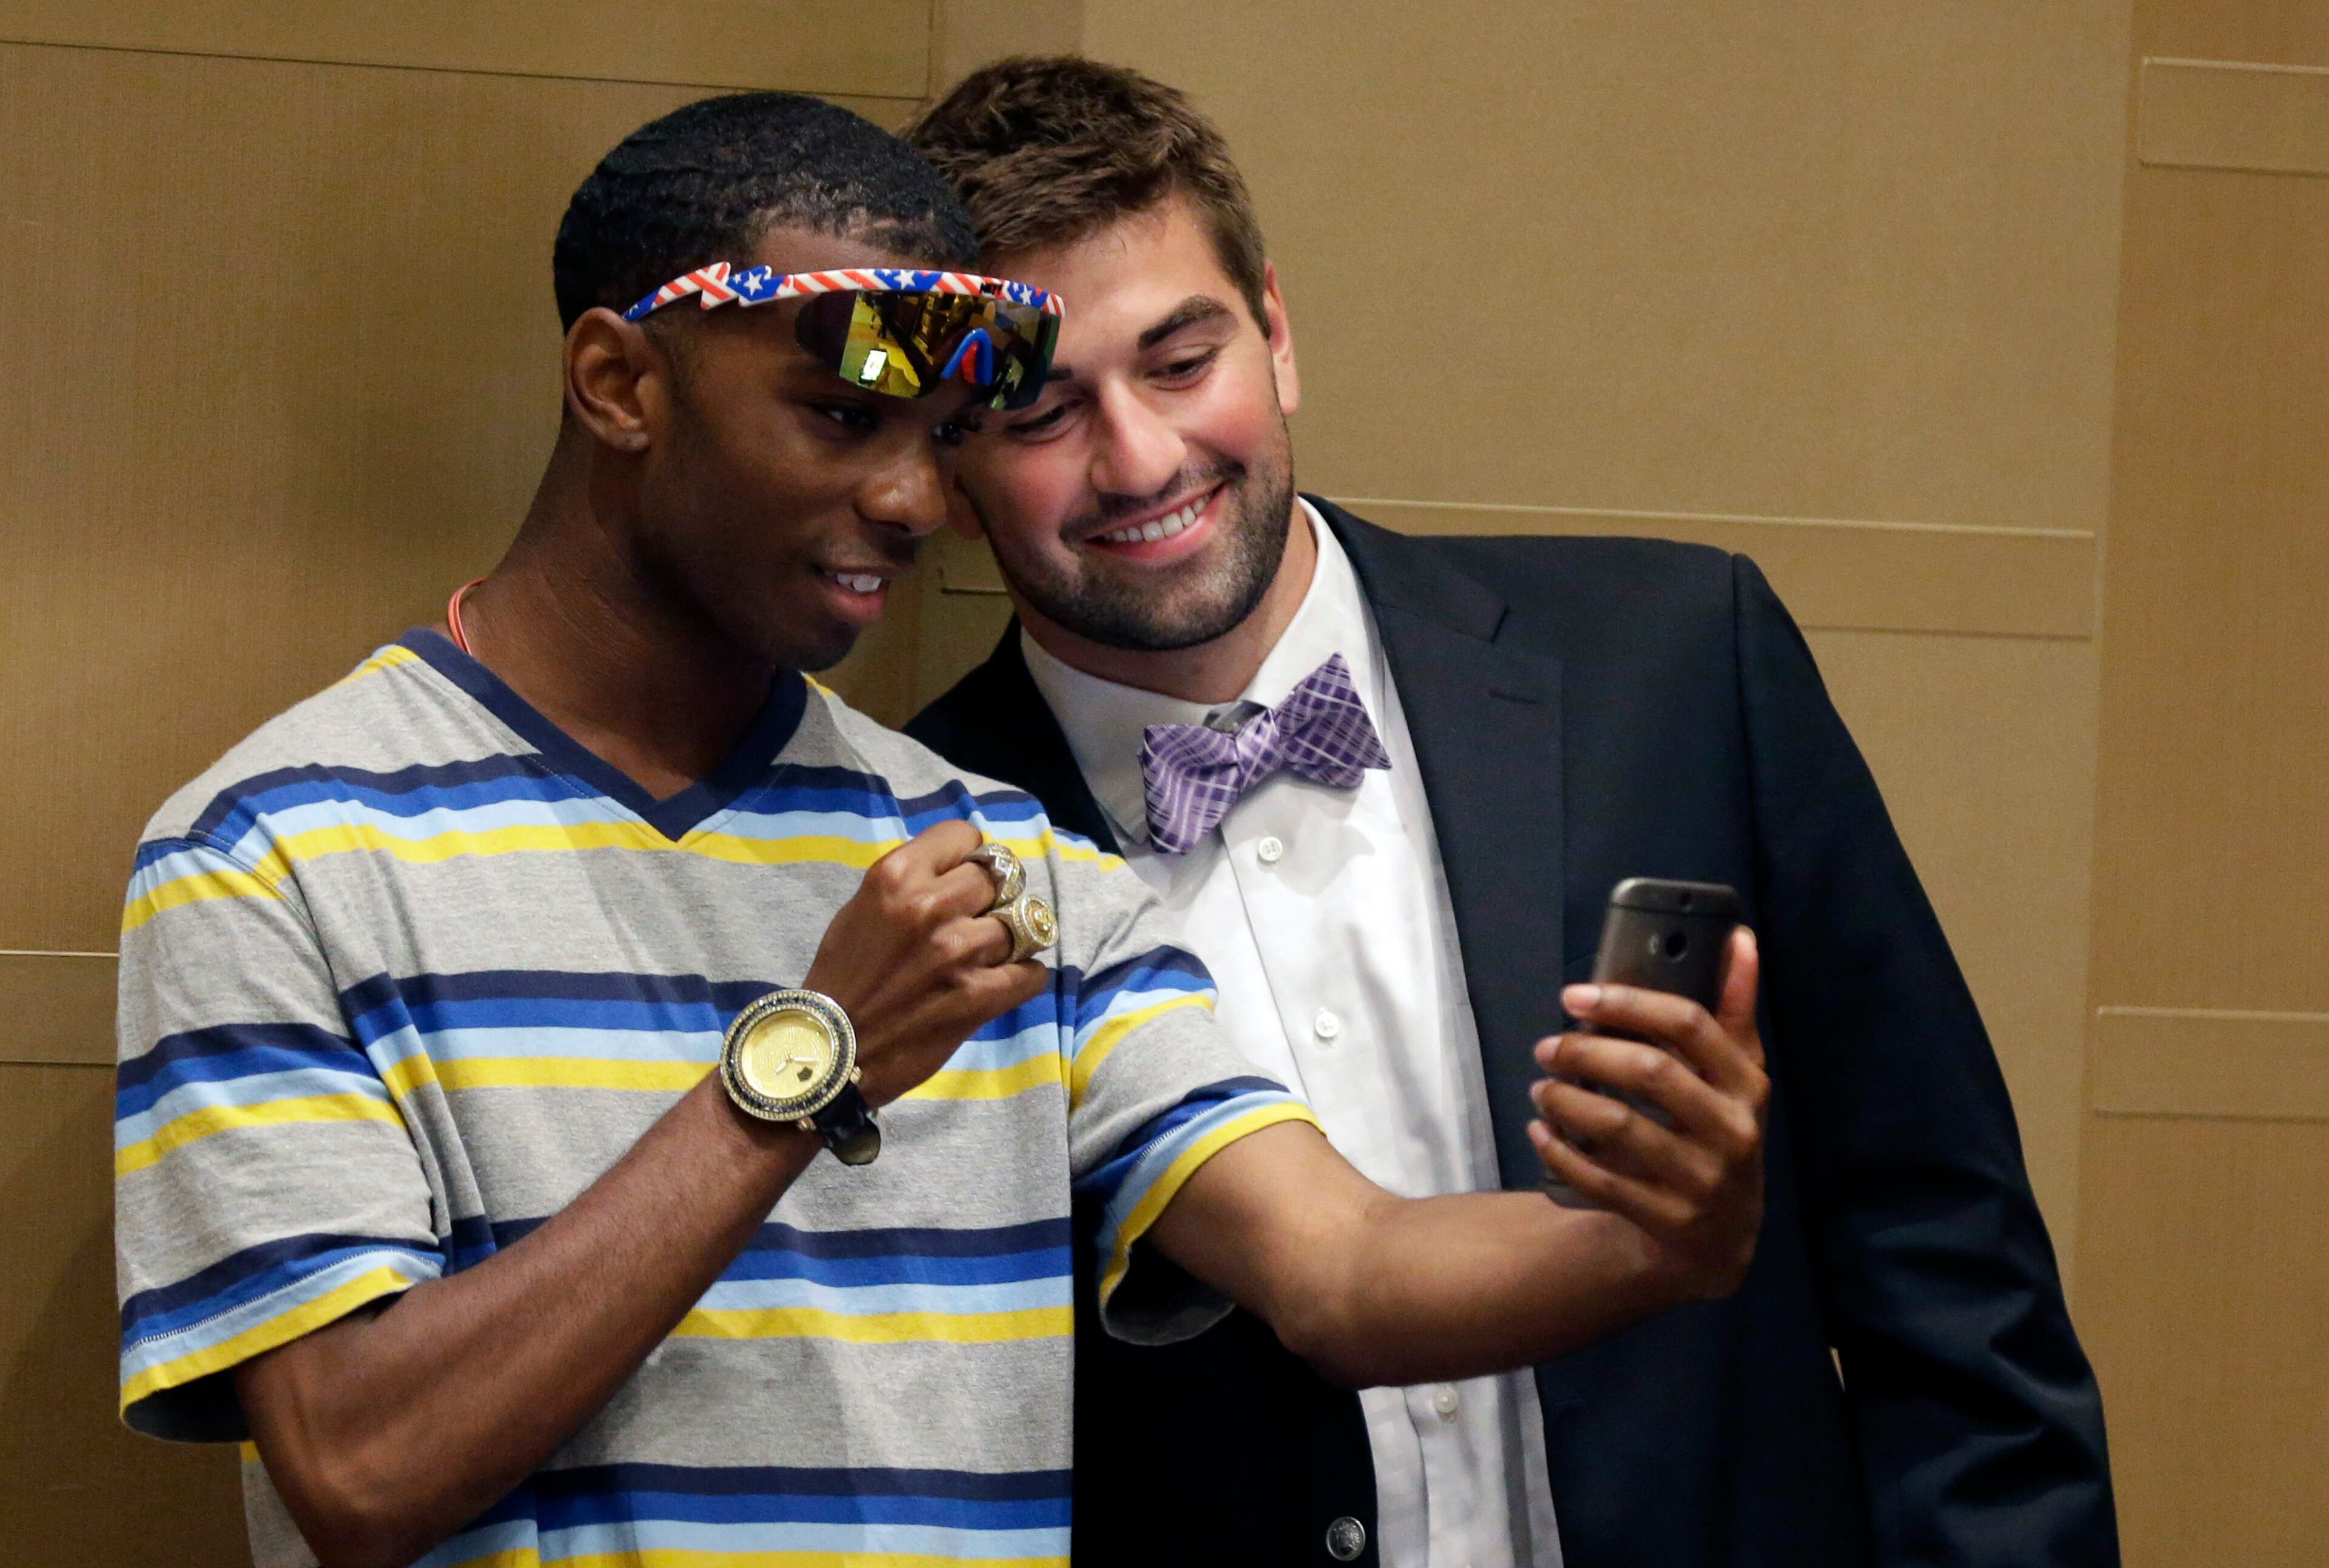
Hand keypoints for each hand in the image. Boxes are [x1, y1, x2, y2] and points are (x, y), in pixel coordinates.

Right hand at [800, 819, 1048, 1105]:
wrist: (831, 1051)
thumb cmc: (844, 978)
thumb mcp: (863, 908)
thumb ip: (911, 882)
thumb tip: (961, 869)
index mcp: (895, 875)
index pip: (966, 835)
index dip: (969, 857)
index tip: (963, 877)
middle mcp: (930, 905)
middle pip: (999, 877)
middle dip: (992, 896)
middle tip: (978, 918)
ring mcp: (959, 951)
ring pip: (1021, 922)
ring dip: (1011, 938)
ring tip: (990, 954)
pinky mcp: (980, 995)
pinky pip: (1033, 971)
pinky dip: (1024, 976)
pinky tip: (1004, 982)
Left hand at [1527, 928, 1767, 1297]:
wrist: (1720, 1240)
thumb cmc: (1717, 1133)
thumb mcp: (1737, 1075)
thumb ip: (1734, 1008)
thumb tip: (1738, 936)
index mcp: (1748, 1085)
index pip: (1689, 1024)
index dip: (1628, 1002)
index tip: (1575, 995)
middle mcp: (1733, 1131)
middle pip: (1649, 1071)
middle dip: (1586, 1051)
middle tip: (1546, 1046)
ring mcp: (1702, 1180)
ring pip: (1619, 1126)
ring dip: (1566, 1100)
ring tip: (1540, 1087)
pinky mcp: (1668, 1220)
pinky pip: (1600, 1180)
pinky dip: (1560, 1152)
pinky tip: (1540, 1130)